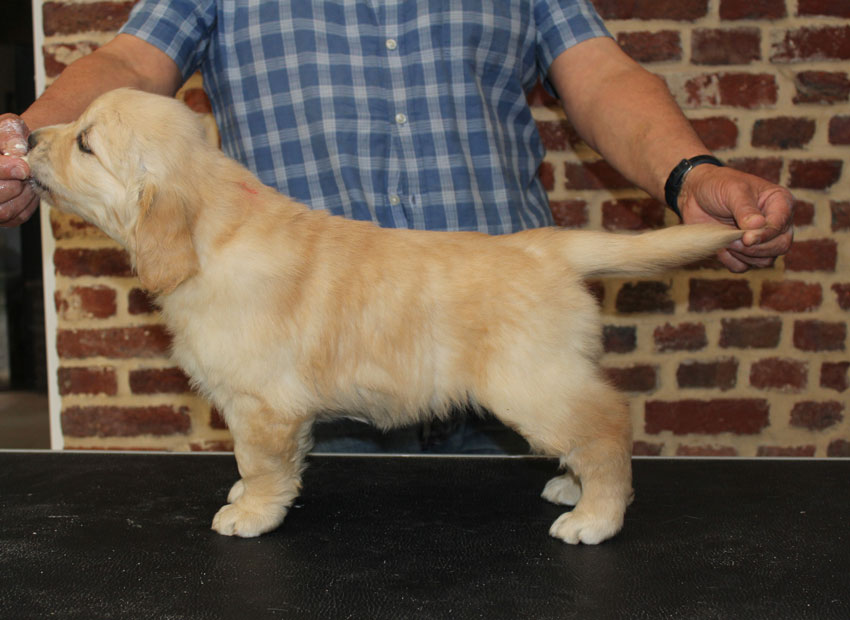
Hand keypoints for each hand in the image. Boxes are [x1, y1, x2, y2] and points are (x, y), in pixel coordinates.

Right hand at [0, 113, 38, 226]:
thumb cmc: (11, 138)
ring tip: (27, 180)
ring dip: (22, 195)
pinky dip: (28, 203)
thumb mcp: (10, 127)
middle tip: (26, 174)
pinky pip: (17, 216)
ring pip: (3, 210)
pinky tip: (28, 189)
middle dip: (15, 183)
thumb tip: (17, 151)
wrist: (18, 152)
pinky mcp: (2, 216)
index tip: (23, 168)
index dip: (5, 170)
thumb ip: (10, 135)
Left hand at [679, 164, 793, 272]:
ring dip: (743, 255)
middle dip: (756, 248)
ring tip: (726, 239)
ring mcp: (761, 240)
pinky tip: (721, 248)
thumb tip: (758, 226)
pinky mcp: (743, 252)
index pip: (782, 225)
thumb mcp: (733, 190)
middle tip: (734, 240)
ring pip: (764, 260)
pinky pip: (743, 267)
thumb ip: (745, 209)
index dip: (766, 235)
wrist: (694, 195)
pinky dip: (731, 261)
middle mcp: (776, 223)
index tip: (747, 238)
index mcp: (780, 203)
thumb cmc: (718, 185)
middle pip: (780, 246)